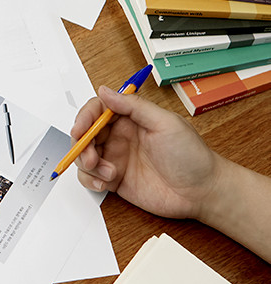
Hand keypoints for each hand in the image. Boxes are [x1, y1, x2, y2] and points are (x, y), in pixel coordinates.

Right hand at [72, 86, 221, 220]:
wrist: (202, 192)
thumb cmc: (191, 156)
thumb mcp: (165, 123)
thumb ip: (134, 106)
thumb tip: (105, 91)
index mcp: (131, 118)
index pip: (98, 110)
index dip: (84, 118)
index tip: (81, 129)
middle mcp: (119, 136)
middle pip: (85, 133)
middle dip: (81, 144)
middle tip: (91, 157)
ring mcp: (116, 158)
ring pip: (83, 155)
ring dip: (86, 164)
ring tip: (107, 173)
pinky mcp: (114, 180)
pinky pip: (90, 177)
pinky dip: (90, 180)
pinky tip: (104, 184)